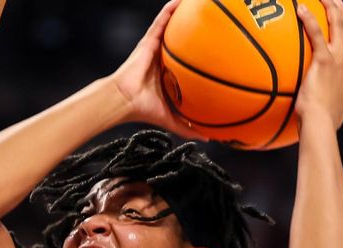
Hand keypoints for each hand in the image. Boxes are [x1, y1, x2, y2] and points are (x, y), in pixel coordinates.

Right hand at [109, 0, 206, 140]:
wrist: (125, 100)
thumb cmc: (143, 109)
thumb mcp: (171, 119)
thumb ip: (188, 128)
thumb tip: (209, 139)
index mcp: (168, 75)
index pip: (186, 63)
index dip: (199, 56)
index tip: (217, 51)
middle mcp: (163, 60)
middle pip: (182, 42)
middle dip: (195, 32)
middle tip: (213, 25)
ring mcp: (156, 49)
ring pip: (172, 28)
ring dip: (183, 16)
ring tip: (199, 4)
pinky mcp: (148, 42)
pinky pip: (161, 22)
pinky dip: (170, 10)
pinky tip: (181, 1)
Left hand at [295, 0, 342, 127]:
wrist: (320, 124)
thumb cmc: (325, 123)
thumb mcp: (340, 113)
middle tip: (335, 2)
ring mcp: (340, 60)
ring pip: (339, 26)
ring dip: (332, 9)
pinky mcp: (325, 60)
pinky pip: (317, 34)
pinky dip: (310, 19)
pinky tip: (301, 9)